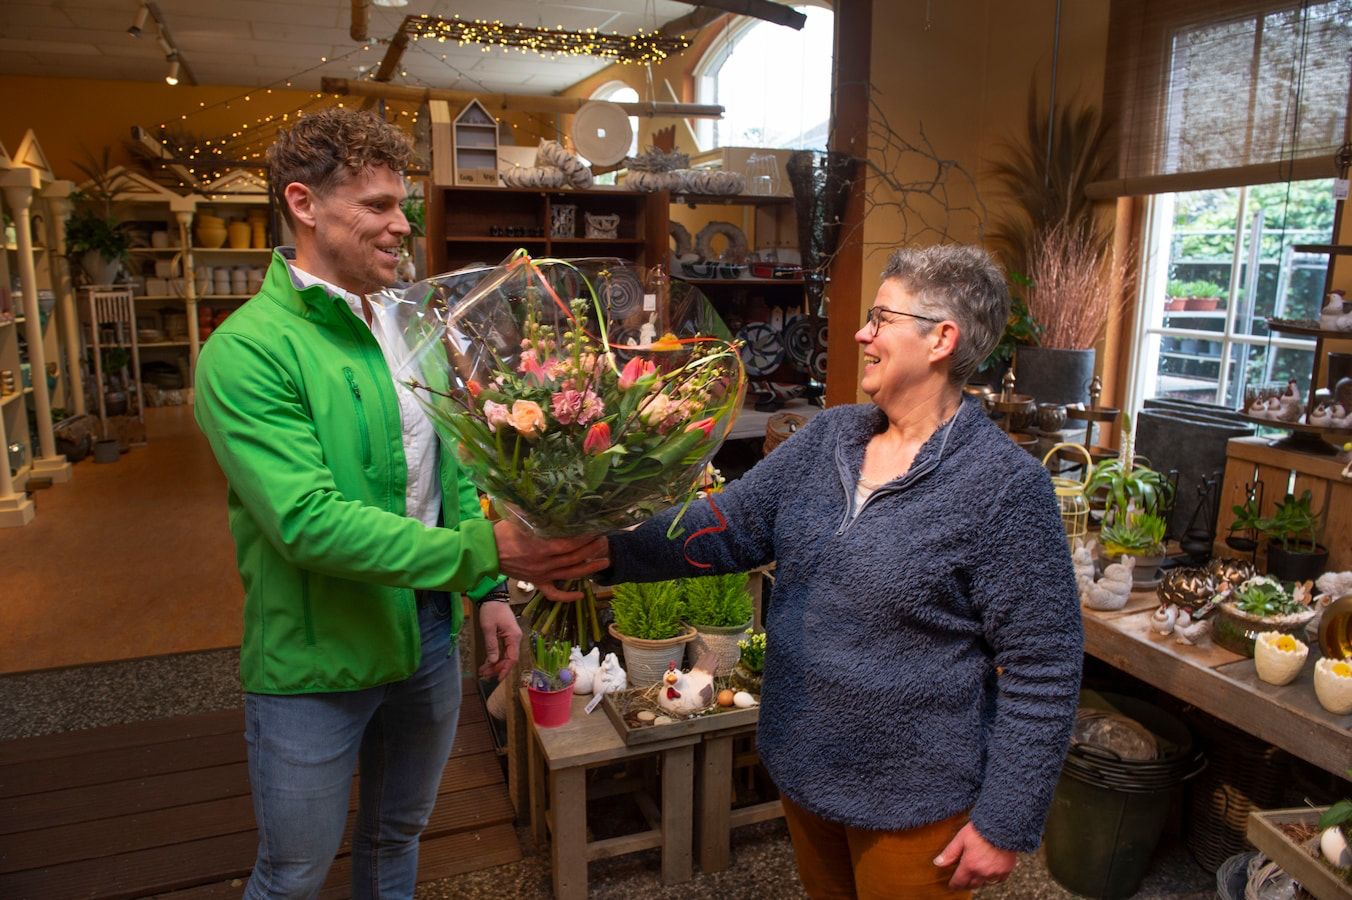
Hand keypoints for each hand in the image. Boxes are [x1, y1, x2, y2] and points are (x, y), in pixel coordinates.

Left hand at [477, 599, 521, 678]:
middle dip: (497, 668)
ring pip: (506, 655)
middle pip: (509, 658)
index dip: (504, 669)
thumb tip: (493, 661)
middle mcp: (516, 638)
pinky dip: (496, 657)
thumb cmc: (491, 610)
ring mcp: (512, 637)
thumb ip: (491, 645)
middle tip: (484, 674)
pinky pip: (504, 650)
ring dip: (496, 664)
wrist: (493, 596)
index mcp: (513, 637)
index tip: (496, 678)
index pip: (512, 658)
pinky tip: (488, 662)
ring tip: (483, 670)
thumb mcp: (488, 628)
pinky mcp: (508, 635)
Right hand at [492, 520, 609, 601]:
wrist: (485, 552)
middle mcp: (545, 563)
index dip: (585, 537)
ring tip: (605, 561)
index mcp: (541, 547)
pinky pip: (553, 593)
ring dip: (589, 569)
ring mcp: (542, 575)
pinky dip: (567, 597)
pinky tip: (581, 595)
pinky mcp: (537, 582)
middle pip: (574, 558)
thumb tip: (551, 497)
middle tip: (604, 540)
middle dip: (592, 549)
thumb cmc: (502, 532)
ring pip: (570, 574)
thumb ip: (537, 511)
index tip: (596, 529)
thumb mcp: (520, 517)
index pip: (570, 543)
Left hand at [935, 822, 1015, 889]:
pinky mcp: (1006, 869)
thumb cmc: (980, 829)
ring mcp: (995, 872)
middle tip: (962, 881)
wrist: (1002, 826)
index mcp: (970, 865)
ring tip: (975, 875)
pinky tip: (989, 872)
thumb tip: (938, 863)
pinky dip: (993, 878)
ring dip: (979, 881)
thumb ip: (950, 853)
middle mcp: (982, 872)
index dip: (954, 884)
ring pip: (985, 883)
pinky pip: (998, 880)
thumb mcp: (961, 838)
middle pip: (972, 885)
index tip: (952, 884)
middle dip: (966, 883)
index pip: (959, 881)